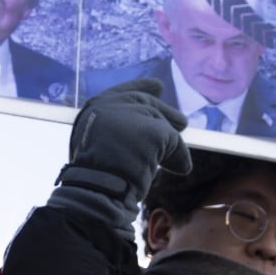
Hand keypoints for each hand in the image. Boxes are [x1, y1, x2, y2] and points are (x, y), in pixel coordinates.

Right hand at [49, 78, 190, 236]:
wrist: (95, 188)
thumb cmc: (93, 175)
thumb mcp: (97, 145)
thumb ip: (115, 134)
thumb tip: (146, 137)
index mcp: (95, 109)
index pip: (123, 92)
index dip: (141, 88)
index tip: (157, 86)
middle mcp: (112, 106)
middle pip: (145, 104)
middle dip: (165, 113)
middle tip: (182, 122)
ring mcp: (131, 116)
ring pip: (159, 123)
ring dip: (168, 141)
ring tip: (178, 158)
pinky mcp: (153, 131)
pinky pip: (174, 141)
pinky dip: (178, 157)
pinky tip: (181, 168)